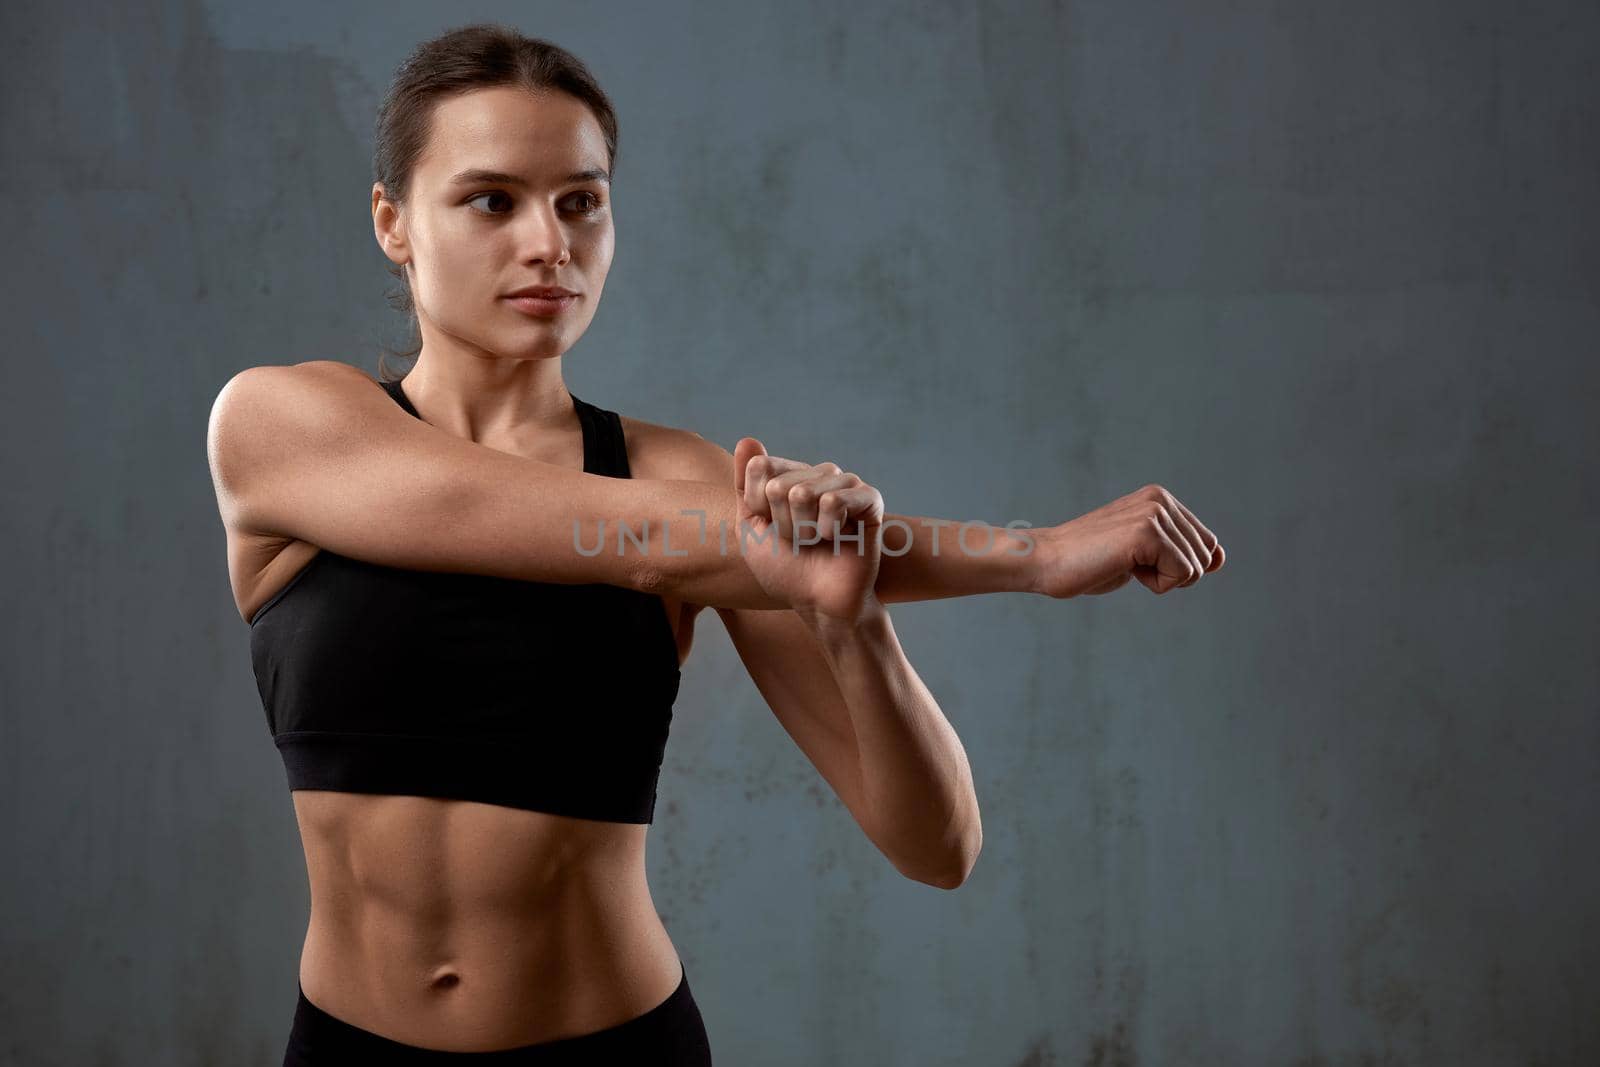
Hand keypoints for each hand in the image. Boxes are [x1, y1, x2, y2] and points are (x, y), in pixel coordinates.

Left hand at [732, 437, 883, 624]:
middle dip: (783, 524)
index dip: (759, 507)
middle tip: (801, 542)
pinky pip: (833, 501)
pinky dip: (828, 529)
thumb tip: (747, 439)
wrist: (820, 601)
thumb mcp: (751, 527)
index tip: (773, 529)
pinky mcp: (870, 498)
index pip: (760, 468)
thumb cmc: (786, 569)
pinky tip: (840, 539)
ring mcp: (846, 483)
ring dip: (804, 530)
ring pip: (803, 493)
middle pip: (779, 485)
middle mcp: (820, 473)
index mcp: (793, 475)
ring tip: (820, 541)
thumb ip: (746, 484)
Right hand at [1032, 484, 1225, 597]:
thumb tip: (1220, 559)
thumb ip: (1180, 551)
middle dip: (1171, 574)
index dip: (1179, 565)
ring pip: (1195, 568)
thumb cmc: (1088, 562)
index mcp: (1160, 498)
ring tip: (1121, 563)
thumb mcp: (1143, 554)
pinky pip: (1181, 575)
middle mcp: (1160, 499)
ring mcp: (1153, 513)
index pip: (1206, 544)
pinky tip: (1123, 568)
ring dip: (1161, 579)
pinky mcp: (1147, 532)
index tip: (1137, 560)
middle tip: (1126, 563)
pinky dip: (1155, 584)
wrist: (1045, 562)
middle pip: (1204, 557)